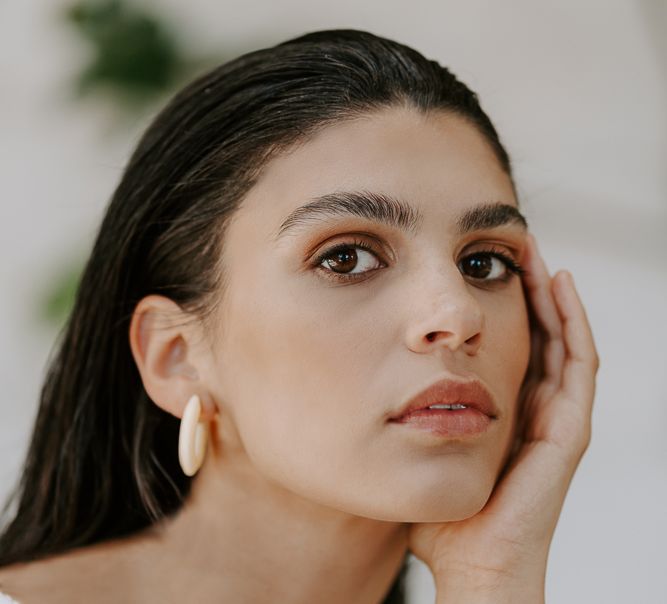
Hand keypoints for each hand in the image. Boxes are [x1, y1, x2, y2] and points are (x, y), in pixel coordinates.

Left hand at [407, 233, 599, 602]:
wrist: (470, 563)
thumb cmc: (440, 515)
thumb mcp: (419, 450)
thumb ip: (404, 419)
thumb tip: (363, 385)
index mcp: (502, 412)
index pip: (510, 345)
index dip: (501, 305)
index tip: (477, 267)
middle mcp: (533, 410)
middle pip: (538, 335)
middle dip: (528, 290)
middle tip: (510, 247)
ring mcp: (555, 419)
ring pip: (562, 341)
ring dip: (550, 295)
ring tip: (534, 254)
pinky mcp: (567, 431)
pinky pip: (578, 366)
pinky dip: (573, 323)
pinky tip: (558, 285)